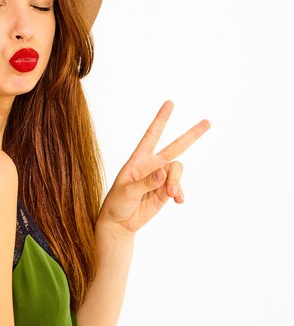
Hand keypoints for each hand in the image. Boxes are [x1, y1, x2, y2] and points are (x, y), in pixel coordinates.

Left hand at [98, 100, 210, 234]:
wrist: (120, 222)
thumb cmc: (117, 203)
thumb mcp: (126, 192)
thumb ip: (145, 182)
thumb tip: (163, 172)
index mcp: (138, 160)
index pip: (151, 135)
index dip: (161, 119)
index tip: (170, 103)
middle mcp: (152, 166)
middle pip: (175, 147)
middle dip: (191, 135)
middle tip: (208, 122)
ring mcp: (161, 178)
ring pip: (178, 171)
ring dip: (177, 182)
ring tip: (170, 194)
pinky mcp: (166, 192)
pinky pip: (179, 187)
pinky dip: (180, 193)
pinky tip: (178, 200)